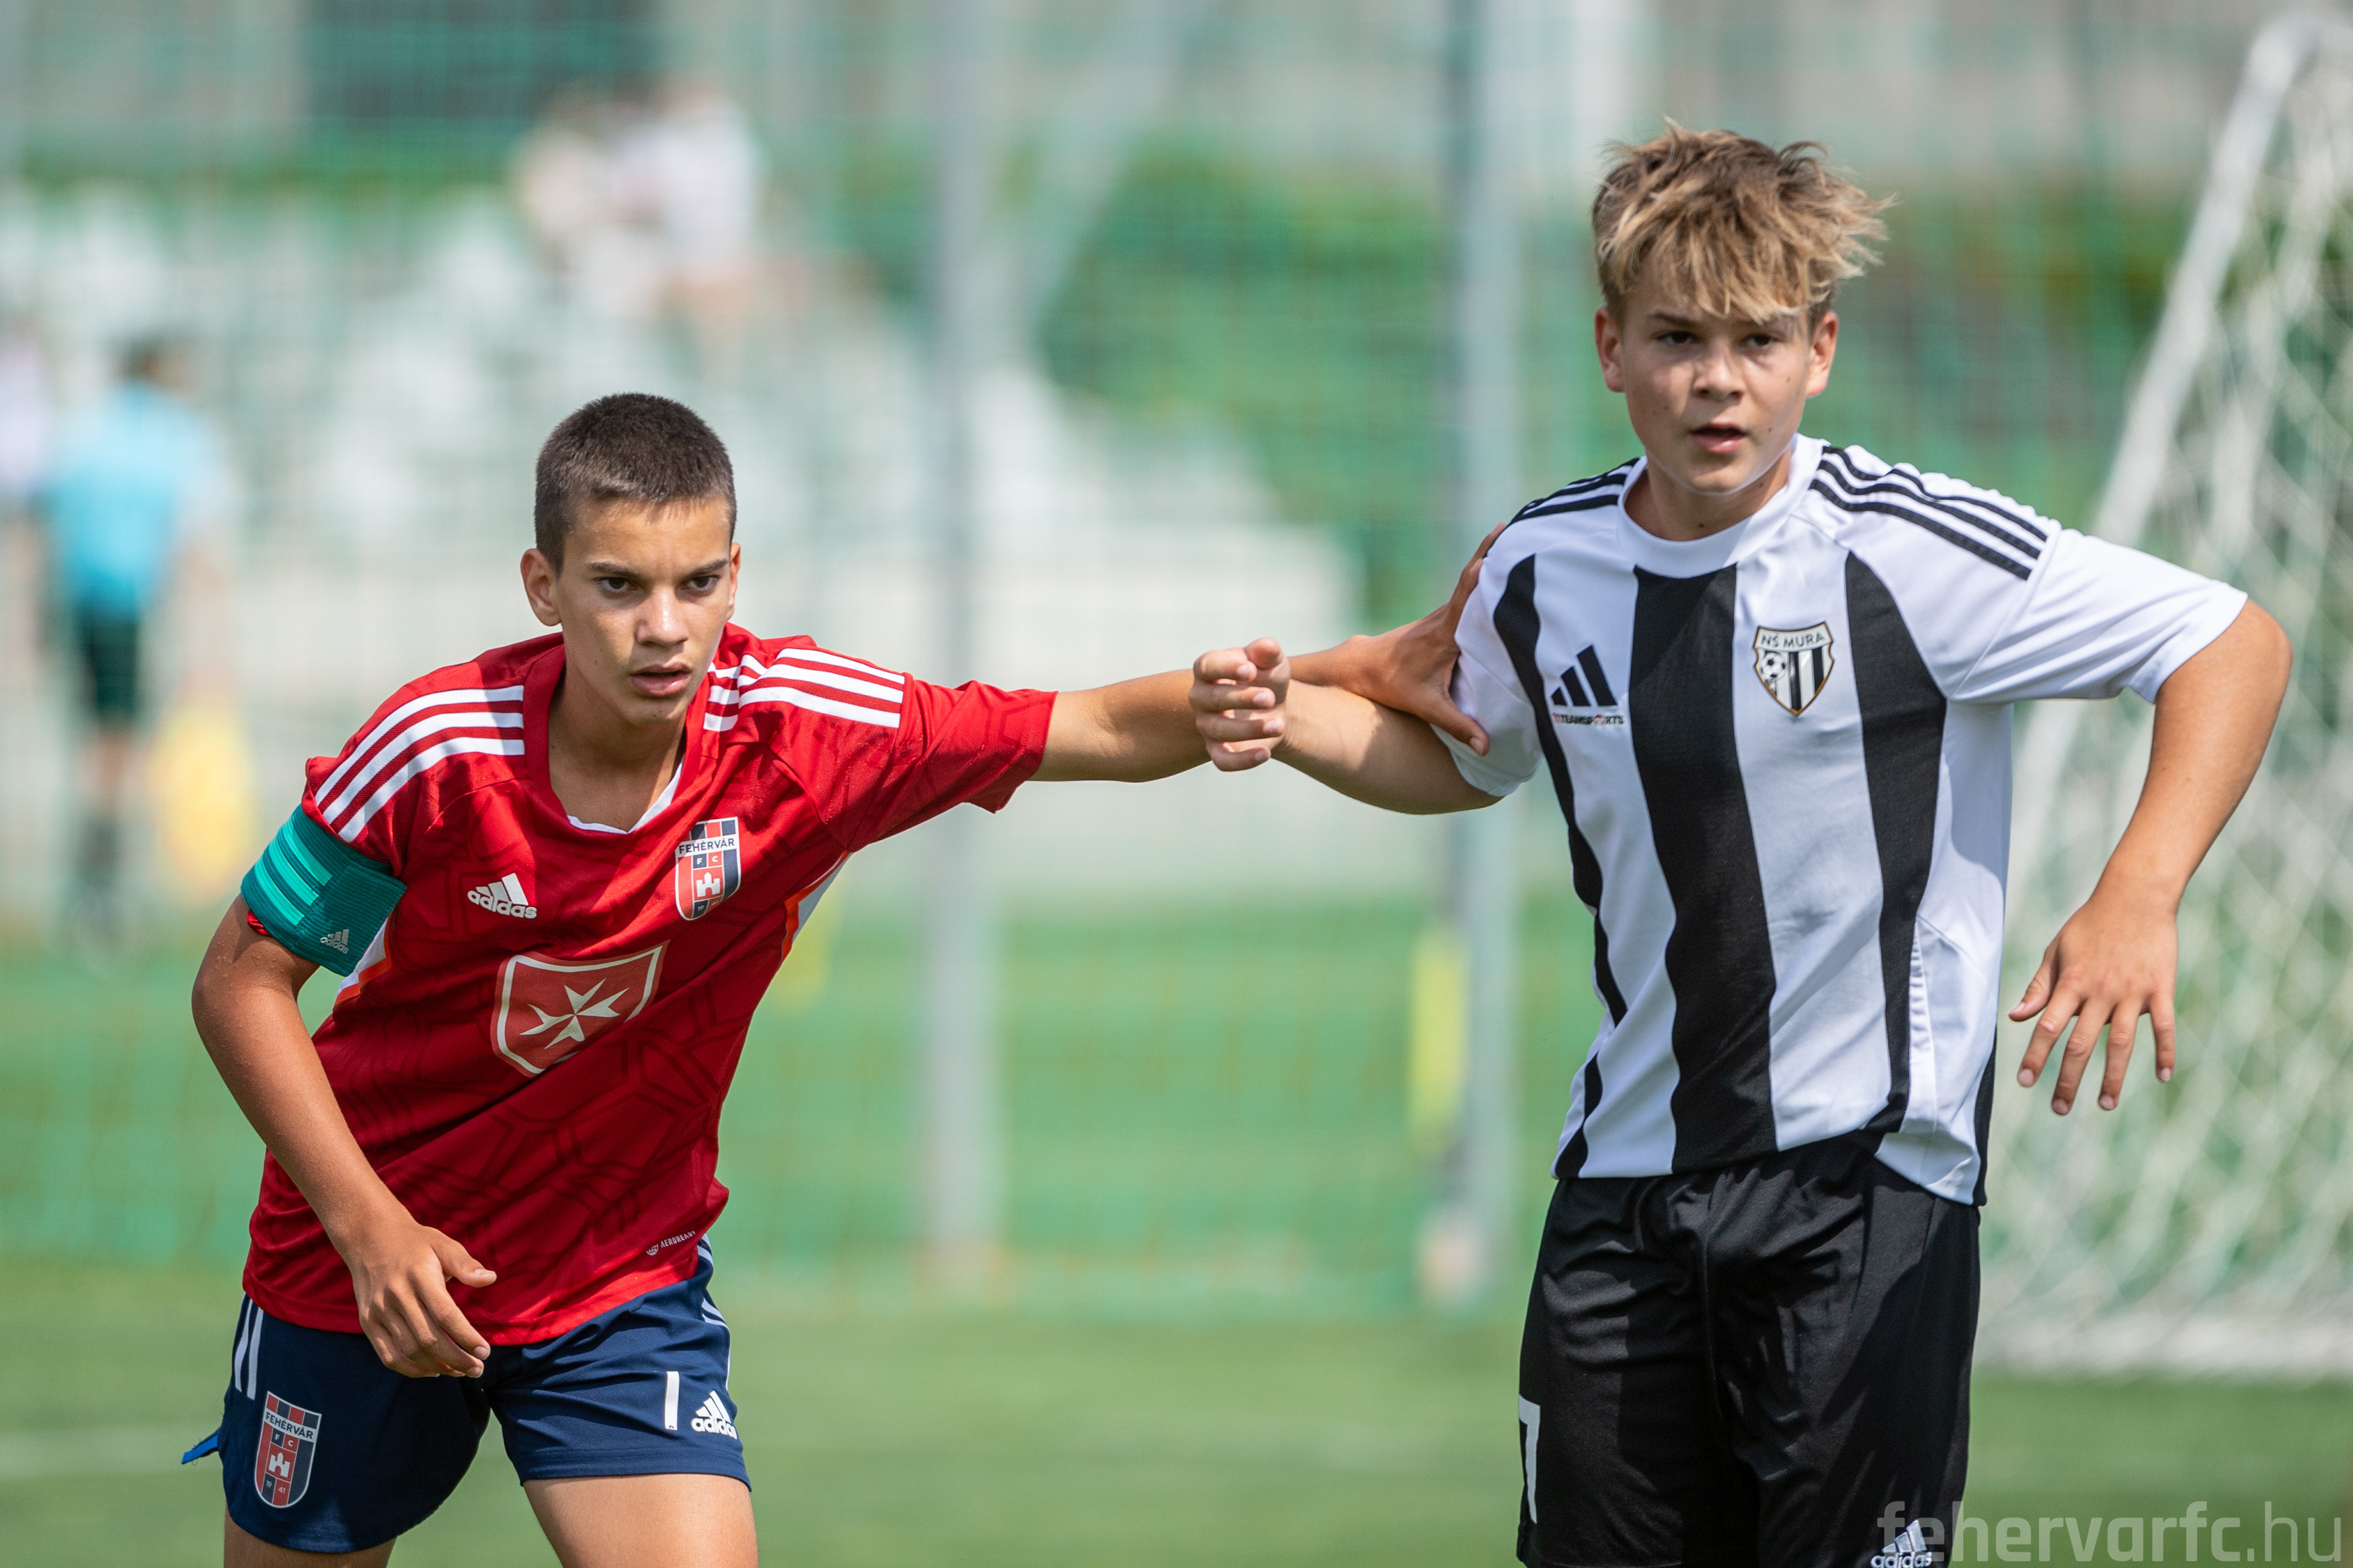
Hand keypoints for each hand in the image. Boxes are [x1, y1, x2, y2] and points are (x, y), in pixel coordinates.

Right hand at [331, 1207, 497, 1377]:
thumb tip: (490, 1278)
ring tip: (460, 1371)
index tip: (485, 1352)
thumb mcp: (442, 1243)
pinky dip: (411, 1369)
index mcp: (419, 1276)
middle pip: (428, 1338)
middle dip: (456, 1359)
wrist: (369, 1237)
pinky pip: (388, 1355)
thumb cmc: (414, 1242)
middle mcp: (397, 1296)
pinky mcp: (368, 1322)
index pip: (445, 1315)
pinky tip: (432, 1370)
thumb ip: (465, 1264)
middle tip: (477, 1369)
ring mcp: (379, 1311)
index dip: (466, 1337)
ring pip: (409, 1351)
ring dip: (437, 1367)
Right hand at [1190, 637, 1289, 769]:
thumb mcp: (1271, 662)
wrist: (1275, 708)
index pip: (1207, 666)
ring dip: (1250, 728)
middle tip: (1270, 698)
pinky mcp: (1218, 750)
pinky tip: (1265, 753)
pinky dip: (1242, 760)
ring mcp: (1207, 725)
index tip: (1251, 671)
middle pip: (1213, 698)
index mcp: (1208, 669)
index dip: (1226, 668)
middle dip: (1242, 698)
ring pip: (1219, 730)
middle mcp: (1201, 697)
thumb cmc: (1266, 678)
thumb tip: (1267, 646)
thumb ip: (1268, 652)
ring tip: (1279, 724)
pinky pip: (1222, 761)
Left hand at [1291, 521, 1505, 754]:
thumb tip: (1487, 748)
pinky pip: (1468, 592)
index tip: (1502, 545)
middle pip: (1474, 577)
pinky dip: (1485, 577)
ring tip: (1523, 538)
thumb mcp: (1426, 707)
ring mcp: (1443, 614)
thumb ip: (1457, 725)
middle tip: (1525, 529)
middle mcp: (1445, 616)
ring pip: (1472, 582)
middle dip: (1497, 553)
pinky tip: (1504, 567)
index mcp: (1445, 632)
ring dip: (1494, 560)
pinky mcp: (1443, 618)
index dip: (1484, 569)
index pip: (1467, 593)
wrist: (1361, 667)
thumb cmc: (1393, 685)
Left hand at [2008, 883, 2178, 1114]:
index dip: (2035, 1056)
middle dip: (2068, 1079)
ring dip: (2113, 1077)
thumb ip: (2039, 987)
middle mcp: (2100, 991)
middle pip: (2081, 1044)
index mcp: (2071, 983)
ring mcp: (2132, 992)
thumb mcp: (2057, 951)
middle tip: (2059, 1109)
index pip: (2047, 1027)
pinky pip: (2164, 1026)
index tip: (2025, 1082)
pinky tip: (2162, 1076)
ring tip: (2105, 1104)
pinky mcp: (2160, 988)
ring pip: (2121, 1043)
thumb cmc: (2090, 925)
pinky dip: (2165, 1051)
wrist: (2135, 896)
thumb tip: (2016, 1017)